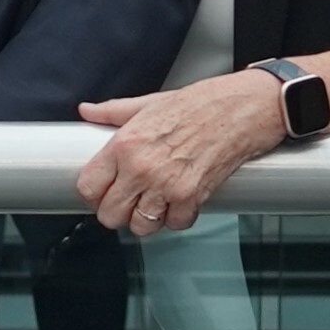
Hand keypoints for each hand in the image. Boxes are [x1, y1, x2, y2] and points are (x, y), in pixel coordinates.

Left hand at [73, 72, 291, 233]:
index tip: (103, 192)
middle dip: (118, 211)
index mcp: (125, 143)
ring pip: (140, 226)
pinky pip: (174, 224)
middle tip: (130, 201)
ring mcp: (166, 185)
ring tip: (157, 202)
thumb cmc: (201, 104)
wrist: (242, 108)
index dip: (94, 194)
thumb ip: (113, 111)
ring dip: (148, 218)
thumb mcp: (149, 103)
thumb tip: (88, 111)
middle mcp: (141, 167)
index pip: (88, 186)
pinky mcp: (191, 198)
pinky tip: (181, 199)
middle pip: (110, 214)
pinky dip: (178, 217)